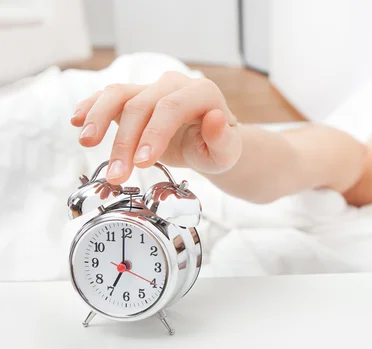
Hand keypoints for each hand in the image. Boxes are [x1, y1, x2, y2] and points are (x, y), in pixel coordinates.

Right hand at [70, 72, 241, 184]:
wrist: (208, 145)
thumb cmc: (217, 149)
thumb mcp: (227, 153)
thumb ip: (223, 139)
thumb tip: (215, 119)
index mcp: (202, 93)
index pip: (171, 107)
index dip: (154, 133)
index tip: (143, 162)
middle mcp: (174, 84)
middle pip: (141, 105)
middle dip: (125, 141)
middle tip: (117, 174)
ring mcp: (152, 88)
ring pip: (119, 94)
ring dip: (99, 120)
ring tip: (87, 143)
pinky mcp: (134, 97)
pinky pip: (108, 96)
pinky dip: (91, 106)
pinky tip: (77, 121)